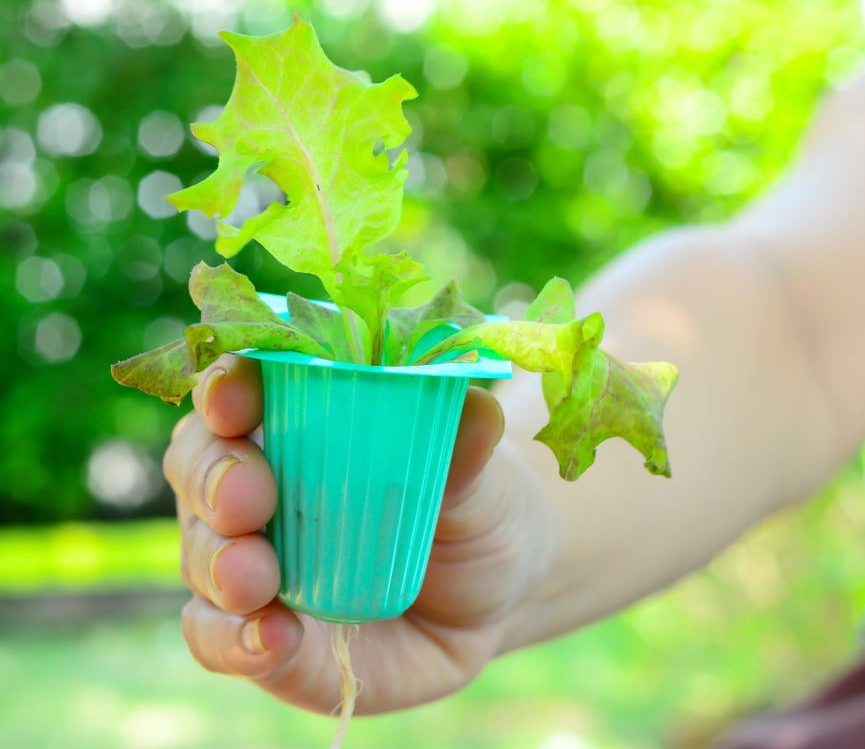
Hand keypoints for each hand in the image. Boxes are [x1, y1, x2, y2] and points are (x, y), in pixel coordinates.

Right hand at [163, 354, 553, 713]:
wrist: (499, 595)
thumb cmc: (480, 506)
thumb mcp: (486, 478)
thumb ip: (470, 450)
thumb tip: (477, 410)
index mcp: (299, 419)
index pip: (240, 389)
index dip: (226, 389)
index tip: (233, 400)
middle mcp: (258, 485)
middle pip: (199, 467)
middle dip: (212, 479)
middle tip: (247, 500)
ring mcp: (252, 563)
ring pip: (200, 555)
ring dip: (217, 564)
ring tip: (255, 579)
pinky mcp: (262, 637)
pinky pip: (218, 640)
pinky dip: (232, 640)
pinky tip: (270, 638)